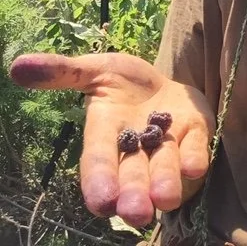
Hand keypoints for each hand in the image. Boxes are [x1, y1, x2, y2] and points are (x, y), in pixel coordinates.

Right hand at [10, 52, 214, 226]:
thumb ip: (63, 72)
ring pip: (165, 168)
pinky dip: (195, 157)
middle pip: (134, 174)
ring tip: (165, 199)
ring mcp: (168, 142)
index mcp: (106, 132)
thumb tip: (17, 66)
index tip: (101, 202)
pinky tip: (196, 167)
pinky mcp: (196, 133)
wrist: (163, 81)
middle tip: (136, 212)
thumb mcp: (95, 70)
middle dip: (134, 194)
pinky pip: (196, 149)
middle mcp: (137, 146)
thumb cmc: (123, 82)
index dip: (99, 180)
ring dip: (165, 183)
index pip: (99, 160)